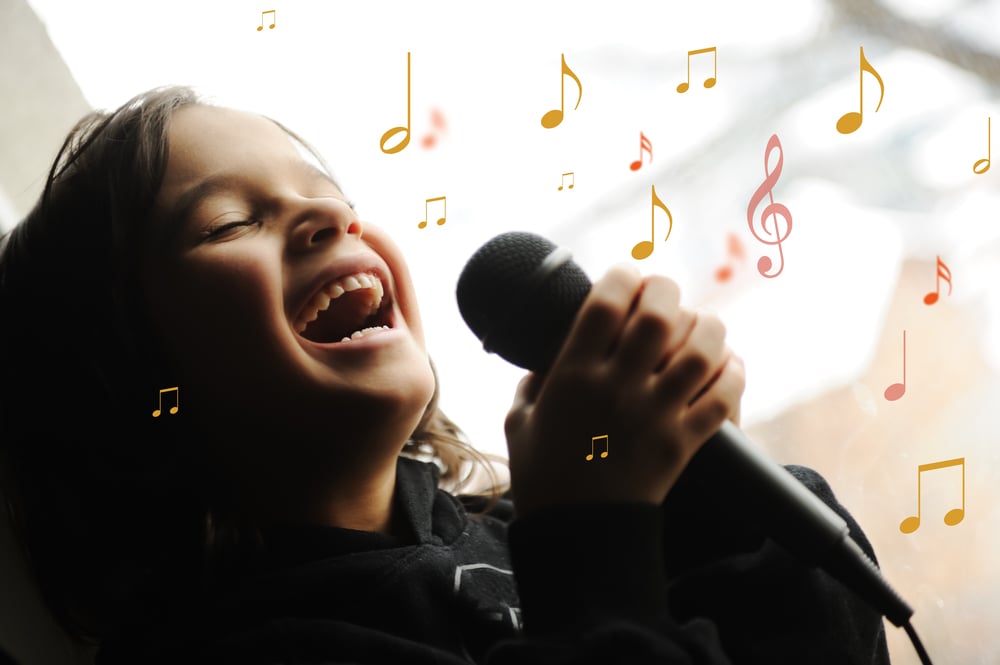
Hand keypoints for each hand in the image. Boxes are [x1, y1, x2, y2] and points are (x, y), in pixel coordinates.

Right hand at [504, 265, 744, 514]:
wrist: (579, 534)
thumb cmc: (543, 476)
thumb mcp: (519, 422)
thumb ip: (531, 383)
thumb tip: (542, 358)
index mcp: (573, 377)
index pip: (604, 306)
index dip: (620, 277)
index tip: (625, 275)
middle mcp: (617, 389)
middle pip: (658, 316)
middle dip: (666, 291)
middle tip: (663, 292)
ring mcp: (655, 416)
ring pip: (701, 352)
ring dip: (707, 328)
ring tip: (700, 325)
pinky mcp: (683, 443)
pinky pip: (724, 397)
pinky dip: (733, 374)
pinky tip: (726, 365)